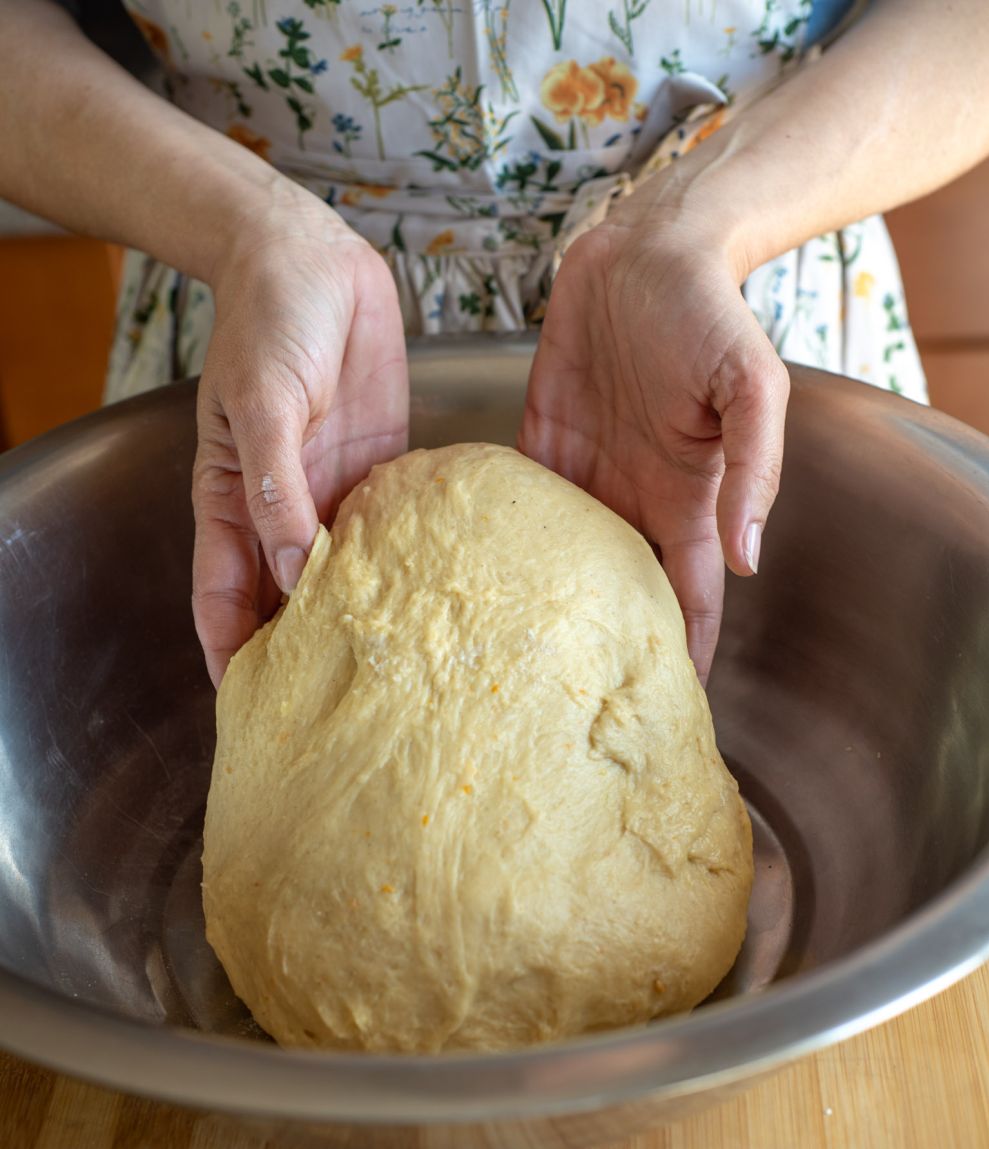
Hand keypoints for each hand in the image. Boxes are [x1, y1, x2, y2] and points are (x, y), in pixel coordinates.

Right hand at [192, 199, 407, 686]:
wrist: (315, 262)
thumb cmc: (267, 325)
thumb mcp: (261, 405)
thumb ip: (275, 487)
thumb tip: (296, 570)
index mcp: (233, 500)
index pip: (223, 594)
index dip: (230, 650)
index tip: (249, 706)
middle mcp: (284, 509)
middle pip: (284, 599)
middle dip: (299, 653)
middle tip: (328, 710)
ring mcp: (333, 494)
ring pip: (340, 577)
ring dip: (356, 620)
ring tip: (387, 676)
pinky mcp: (382, 472)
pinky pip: (390, 533)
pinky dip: (400, 570)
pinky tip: (427, 605)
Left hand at [519, 214, 787, 683]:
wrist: (647, 248)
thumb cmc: (706, 308)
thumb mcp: (750, 382)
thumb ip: (752, 465)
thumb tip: (749, 555)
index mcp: (685, 498)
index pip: (690, 596)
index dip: (684, 654)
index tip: (667, 715)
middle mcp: (633, 498)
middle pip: (618, 594)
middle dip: (604, 650)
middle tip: (566, 710)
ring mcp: (584, 475)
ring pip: (561, 562)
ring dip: (541, 610)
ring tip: (506, 666)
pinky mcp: (539, 443)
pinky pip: (515, 506)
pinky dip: (496, 543)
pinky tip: (466, 582)